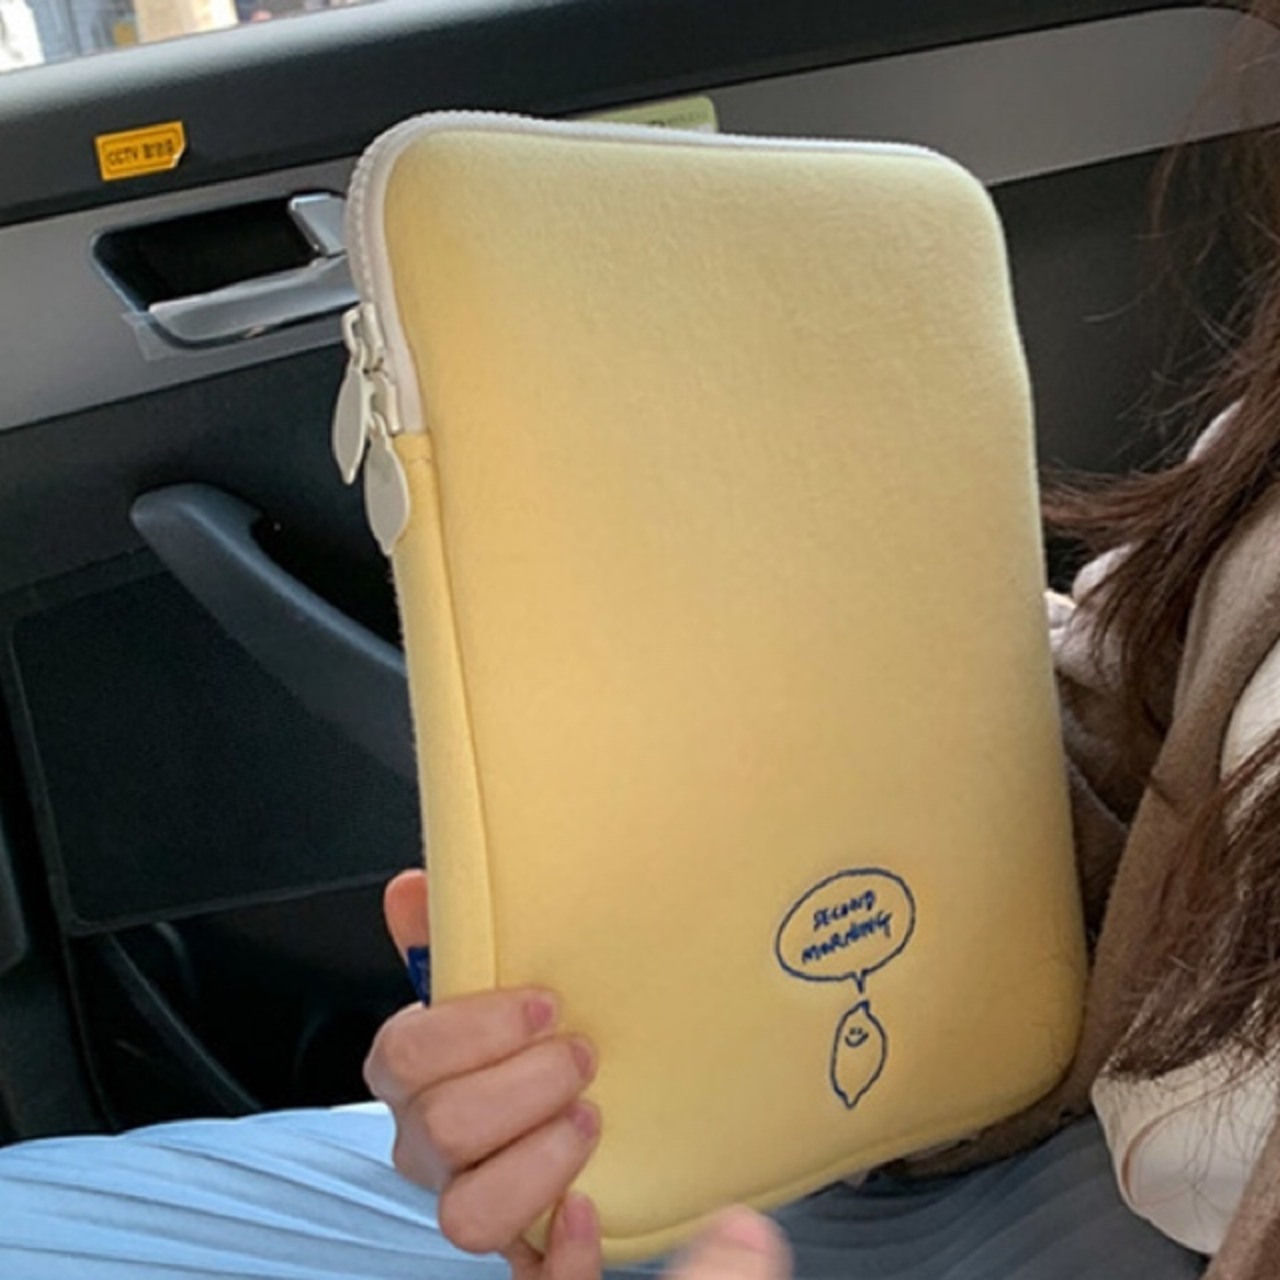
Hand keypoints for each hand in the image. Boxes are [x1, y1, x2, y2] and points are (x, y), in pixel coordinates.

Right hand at [369, 871, 791, 1279]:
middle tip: (582, 1055)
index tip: (545, 1003)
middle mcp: (426, 1145)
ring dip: (539, 1164)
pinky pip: (527, 1275)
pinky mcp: (519, 1245)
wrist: (559, 1095)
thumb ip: (444, 934)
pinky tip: (592, 1206)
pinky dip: (562, 1252)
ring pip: (468, 1215)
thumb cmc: (514, 1033)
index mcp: (409, 1074)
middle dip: (524, 1086)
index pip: (404, 1055)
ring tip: (590, 1117)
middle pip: (442, 1131)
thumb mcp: (483, 979)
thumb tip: (411, 888)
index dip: (475, 1028)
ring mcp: (468, 1198)